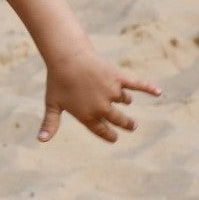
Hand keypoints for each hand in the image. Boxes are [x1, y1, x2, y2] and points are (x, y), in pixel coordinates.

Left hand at [38, 48, 160, 142]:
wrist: (67, 58)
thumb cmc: (57, 82)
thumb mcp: (52, 104)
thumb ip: (50, 124)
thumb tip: (40, 141)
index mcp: (87, 116)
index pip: (102, 130)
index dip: (109, 135)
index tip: (114, 138)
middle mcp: (102, 106)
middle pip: (118, 119)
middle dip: (126, 124)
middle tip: (132, 126)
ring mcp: (112, 92)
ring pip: (124, 100)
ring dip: (125, 101)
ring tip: (126, 102)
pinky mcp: (118, 78)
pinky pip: (137, 85)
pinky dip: (148, 88)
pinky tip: (158, 92)